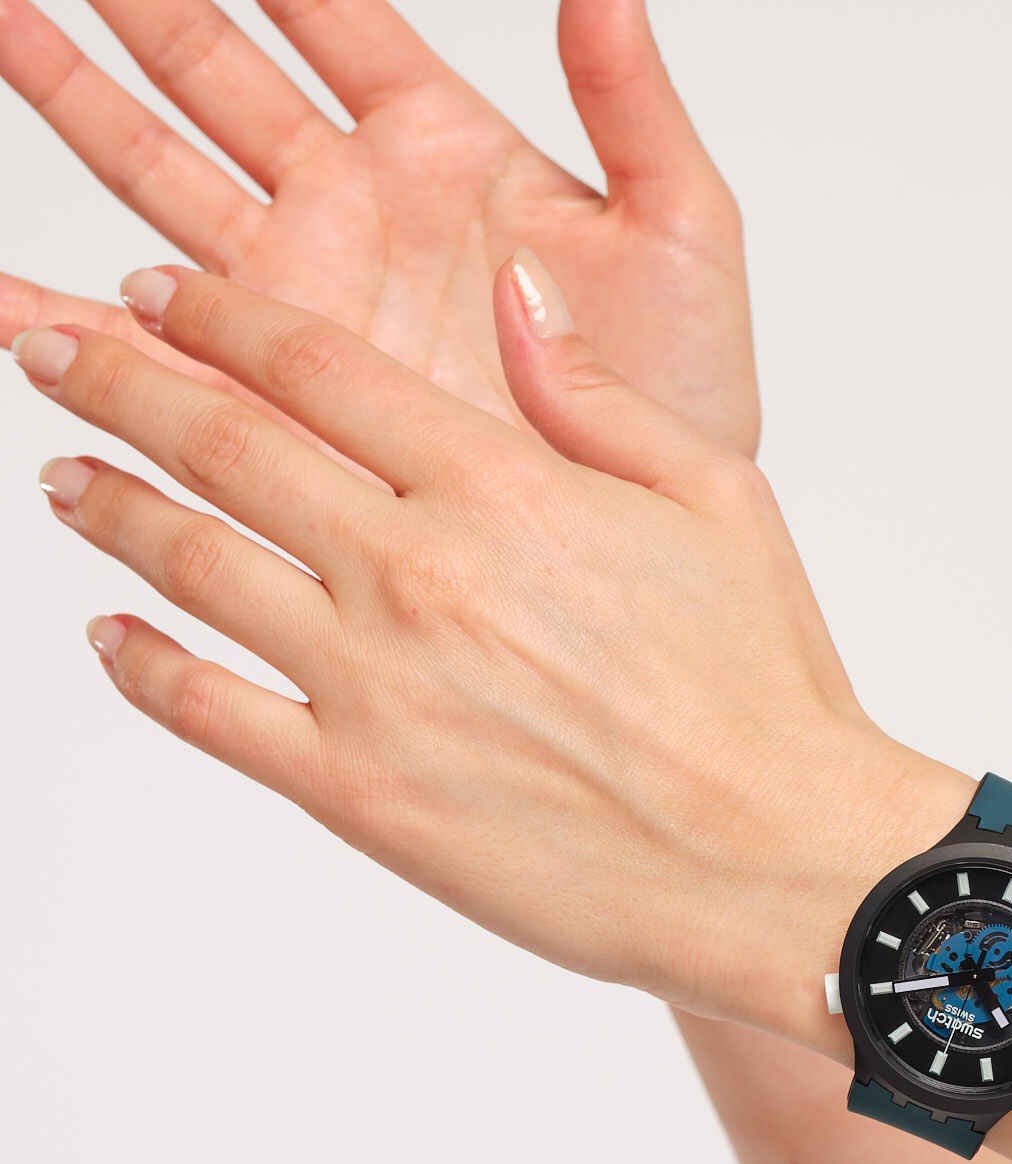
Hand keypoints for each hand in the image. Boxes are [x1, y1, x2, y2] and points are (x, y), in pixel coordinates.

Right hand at [0, 0, 757, 453]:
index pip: (325, 13)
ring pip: (157, 179)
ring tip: (5, 36)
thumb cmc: (690, 389)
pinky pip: (155, 341)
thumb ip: (632, 106)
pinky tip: (15, 302)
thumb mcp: (681, 233)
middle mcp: (357, 207)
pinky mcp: (281, 388)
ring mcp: (309, 294)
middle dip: (131, 11)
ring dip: (76, 108)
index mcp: (440, 144)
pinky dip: (77, 315)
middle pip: (209, 76)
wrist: (659, 538)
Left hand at [13, 258, 964, 1035]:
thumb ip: (596, 394)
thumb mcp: (716, 502)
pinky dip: (141, 664)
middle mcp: (416, 572)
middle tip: (51, 349)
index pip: (314, 367)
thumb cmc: (766, 694)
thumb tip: (514, 292)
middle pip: (223, 446)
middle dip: (118, 381)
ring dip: (110, 508)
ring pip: (195, 567)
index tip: (163, 294)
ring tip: (65, 479)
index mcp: (502, 486)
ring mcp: (375, 687)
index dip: (220, 316)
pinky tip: (109, 633)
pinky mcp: (361, 796)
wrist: (778, 863)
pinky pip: (209, 714)